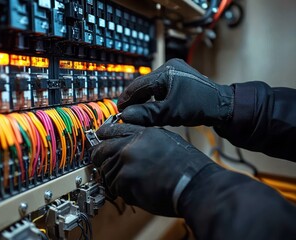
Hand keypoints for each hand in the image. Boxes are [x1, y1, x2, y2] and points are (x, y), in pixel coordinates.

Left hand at [90, 123, 214, 216]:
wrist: (195, 184)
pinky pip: (113, 187)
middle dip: (99, 159)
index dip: (102, 136)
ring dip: (112, 178)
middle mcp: (131, 145)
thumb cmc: (188, 166)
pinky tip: (135, 191)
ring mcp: (126, 162)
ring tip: (127, 182)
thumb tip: (130, 143)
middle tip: (102, 165)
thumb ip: (144, 139)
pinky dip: (121, 191)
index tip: (99, 140)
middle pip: (100, 150)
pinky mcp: (126, 181)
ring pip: (105, 171)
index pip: (111, 130)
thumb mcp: (166, 140)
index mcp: (141, 133)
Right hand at [118, 58, 233, 126]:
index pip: (138, 85)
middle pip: (143, 85)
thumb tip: (126, 116)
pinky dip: (152, 99)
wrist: (222, 105)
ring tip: (137, 114)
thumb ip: (147, 114)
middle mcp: (168, 67)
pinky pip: (158, 89)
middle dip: (135, 101)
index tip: (119, 112)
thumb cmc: (200, 106)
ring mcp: (173, 72)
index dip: (126, 99)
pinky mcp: (176, 78)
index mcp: (166, 71)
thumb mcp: (171, 112)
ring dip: (143, 101)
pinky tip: (151, 109)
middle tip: (126, 115)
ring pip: (150, 88)